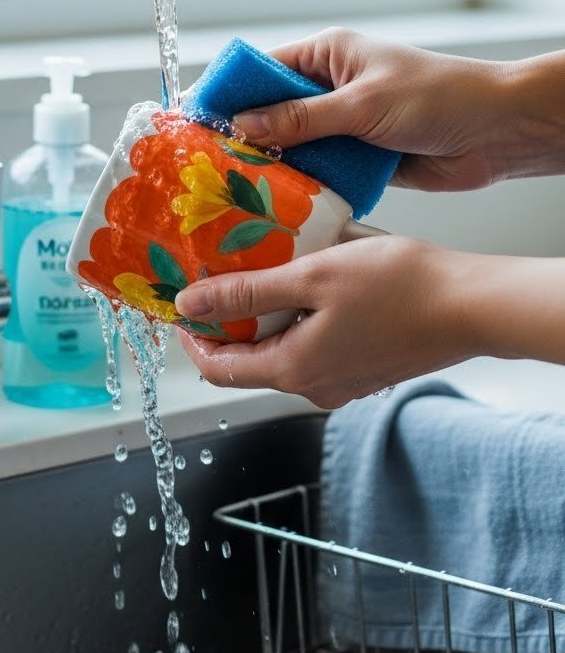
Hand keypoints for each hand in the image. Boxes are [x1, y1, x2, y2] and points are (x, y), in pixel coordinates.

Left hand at [175, 235, 482, 407]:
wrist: (472, 305)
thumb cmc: (400, 287)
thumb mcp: (312, 276)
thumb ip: (247, 291)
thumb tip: (190, 304)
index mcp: (293, 369)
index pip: (218, 369)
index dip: (190, 338)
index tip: (180, 303)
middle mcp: (315, 386)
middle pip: (249, 360)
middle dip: (227, 320)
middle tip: (220, 272)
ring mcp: (343, 381)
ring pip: (283, 350)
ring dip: (265, 314)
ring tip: (264, 266)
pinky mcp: (365, 367)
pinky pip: (315, 345)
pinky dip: (299, 317)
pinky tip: (309, 280)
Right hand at [231, 27, 564, 190]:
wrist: (496, 132)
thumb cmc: (438, 97)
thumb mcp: (363, 104)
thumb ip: (303, 117)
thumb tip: (245, 124)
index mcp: (329, 56)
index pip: (265, 70)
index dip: (231, 92)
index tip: (196, 119)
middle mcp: (332, 89)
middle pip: (273, 113)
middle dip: (246, 138)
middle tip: (207, 167)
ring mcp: (346, 125)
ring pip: (295, 148)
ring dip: (274, 169)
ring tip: (233, 196)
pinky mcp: (361, 159)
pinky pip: (321, 175)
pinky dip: (304, 190)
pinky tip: (277, 210)